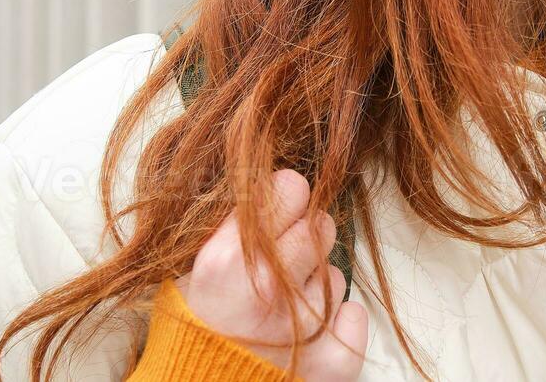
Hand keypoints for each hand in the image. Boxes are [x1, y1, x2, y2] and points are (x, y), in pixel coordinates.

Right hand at [177, 169, 368, 380]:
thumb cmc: (192, 331)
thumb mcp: (192, 271)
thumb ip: (229, 230)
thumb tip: (270, 186)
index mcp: (228, 259)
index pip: (291, 188)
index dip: (288, 196)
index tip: (282, 207)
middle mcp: (267, 286)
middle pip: (320, 226)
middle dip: (305, 236)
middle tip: (284, 258)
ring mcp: (301, 324)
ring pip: (335, 273)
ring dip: (315, 284)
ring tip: (285, 305)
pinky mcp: (327, 359)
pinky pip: (353, 316)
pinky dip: (341, 321)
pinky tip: (315, 325)